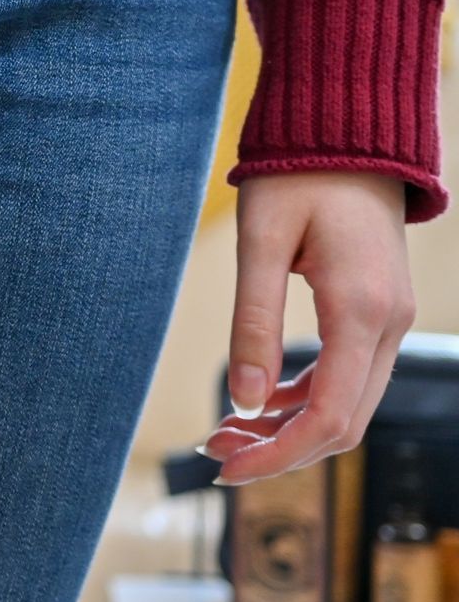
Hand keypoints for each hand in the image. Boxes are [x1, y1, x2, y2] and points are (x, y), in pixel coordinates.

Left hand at [200, 172, 413, 485]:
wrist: (347, 133)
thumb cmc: (298, 177)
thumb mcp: (261, 244)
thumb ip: (253, 322)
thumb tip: (241, 401)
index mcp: (360, 312)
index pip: (327, 417)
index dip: (276, 455)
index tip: (223, 468)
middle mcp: (388, 324)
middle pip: (342, 423)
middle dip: (278, 449)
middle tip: (213, 453)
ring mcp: (389, 319)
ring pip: (347, 404)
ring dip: (289, 427)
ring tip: (224, 431)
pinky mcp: (377, 312)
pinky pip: (347, 376)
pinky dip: (304, 397)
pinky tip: (257, 398)